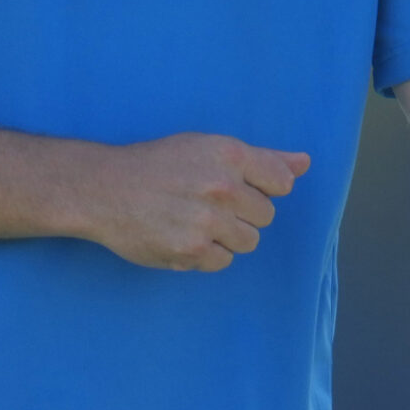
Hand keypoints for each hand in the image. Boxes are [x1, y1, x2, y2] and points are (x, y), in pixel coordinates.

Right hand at [80, 133, 309, 271]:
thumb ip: (262, 158)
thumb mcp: (209, 147)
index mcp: (229, 155)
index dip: (263, 188)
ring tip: (196, 220)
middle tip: (208, 204)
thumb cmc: (160, 165)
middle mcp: (221, 187)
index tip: (237, 187)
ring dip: (227, 236)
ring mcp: (206, 221)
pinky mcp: (190, 251)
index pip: (282, 183)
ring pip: (249, 241)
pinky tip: (184, 236)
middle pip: (266, 216)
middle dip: (243, 213)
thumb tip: (305, 163)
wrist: (104, 189)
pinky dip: (207, 255)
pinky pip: (223, 261)